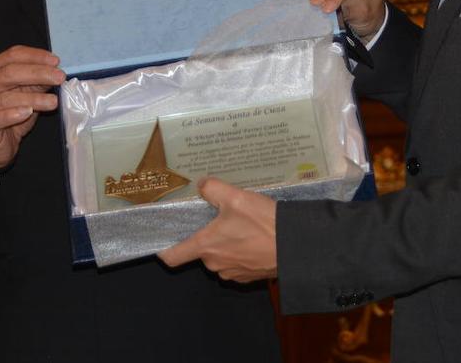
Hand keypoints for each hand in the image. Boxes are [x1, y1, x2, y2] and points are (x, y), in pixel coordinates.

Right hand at [0, 45, 63, 191]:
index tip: (56, 62)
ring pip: (6, 97)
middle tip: (59, 77)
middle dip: (38, 73)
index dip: (35, 56)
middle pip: (9, 73)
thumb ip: (36, 83)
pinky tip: (27, 112)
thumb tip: (54, 73)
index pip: (12, 55)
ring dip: (33, 98)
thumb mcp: (25, 94)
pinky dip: (13, 114)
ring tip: (53, 101)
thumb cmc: (8, 115)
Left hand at [158, 178, 277, 281]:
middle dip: (208, 236)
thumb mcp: (236, 197)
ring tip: (243, 227)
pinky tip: (255, 238)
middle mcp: (215, 264)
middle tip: (222, 218)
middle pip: (201, 251)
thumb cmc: (263, 223)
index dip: (164, 249)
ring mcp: (232, 273)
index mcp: (205, 246)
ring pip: (220, 256)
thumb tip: (202, 185)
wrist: (296, 246)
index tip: (165, 240)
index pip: (172, 257)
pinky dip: (241, 252)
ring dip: (226, 244)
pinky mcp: (249, 277)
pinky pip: (237, 263)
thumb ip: (213, 188)